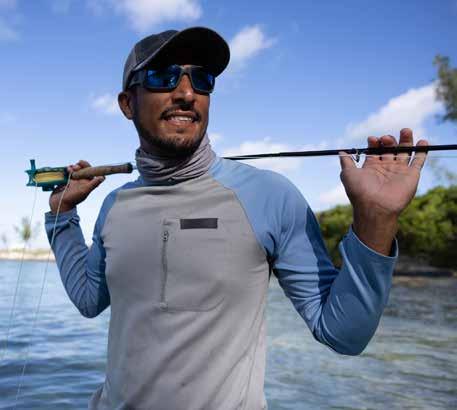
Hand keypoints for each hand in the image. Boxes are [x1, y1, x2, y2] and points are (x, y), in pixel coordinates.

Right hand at [49, 160, 104, 213]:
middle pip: (83, 170)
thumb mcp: (84, 191)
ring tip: (70, 169)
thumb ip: (93, 184)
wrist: (59, 204)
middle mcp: (82, 182)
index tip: (82, 163)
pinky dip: (68, 170)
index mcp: (88, 183)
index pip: (91, 172)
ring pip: (76, 171)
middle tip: (76, 165)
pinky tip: (66, 170)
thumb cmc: (73, 199)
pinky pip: (68, 173)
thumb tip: (103, 177)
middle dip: (80, 166)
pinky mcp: (67, 181)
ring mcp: (74, 181)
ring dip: (73, 167)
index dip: (88, 166)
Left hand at [339, 128, 427, 253]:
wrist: (375, 207)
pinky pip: (418, 161)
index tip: (372, 139)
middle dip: (389, 140)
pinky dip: (422, 151)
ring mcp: (399, 171)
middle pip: (390, 148)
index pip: (375, 149)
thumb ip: (346, 162)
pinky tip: (422, 142)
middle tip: (386, 138)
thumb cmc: (359, 191)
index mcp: (372, 167)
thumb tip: (340, 152)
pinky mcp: (411, 175)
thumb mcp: (348, 174)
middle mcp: (386, 168)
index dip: (375, 142)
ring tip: (405, 130)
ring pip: (405, 151)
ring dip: (406, 140)